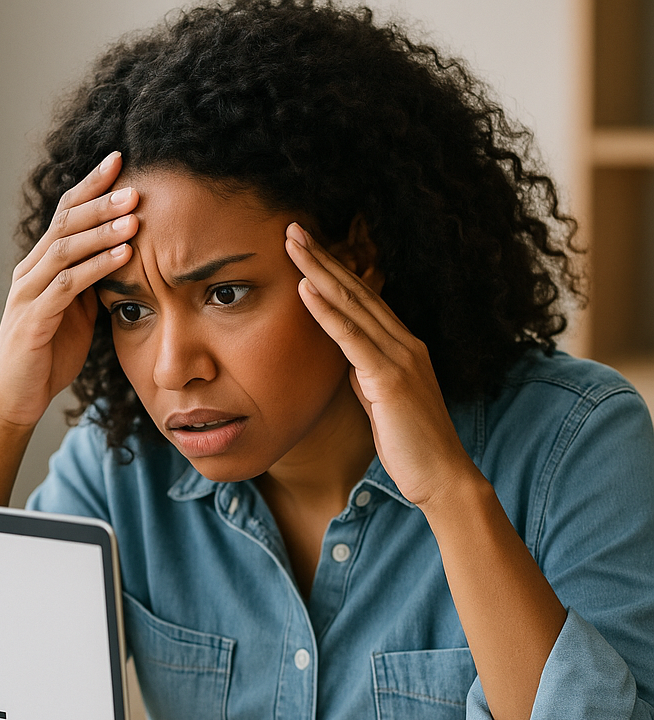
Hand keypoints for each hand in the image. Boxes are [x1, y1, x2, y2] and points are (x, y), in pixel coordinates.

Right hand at [0, 152, 138, 427]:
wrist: (14, 400)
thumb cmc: (46, 358)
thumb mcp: (76, 315)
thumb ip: (91, 286)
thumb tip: (122, 261)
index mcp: (40, 268)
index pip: (65, 215)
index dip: (91, 187)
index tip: (120, 161)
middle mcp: (30, 272)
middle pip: (65, 223)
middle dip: (100, 200)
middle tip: (135, 183)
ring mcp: (28, 294)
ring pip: (66, 249)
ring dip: (102, 230)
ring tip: (135, 214)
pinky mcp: (34, 320)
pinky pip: (68, 286)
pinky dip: (97, 267)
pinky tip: (122, 255)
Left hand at [284, 223, 476, 508]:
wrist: (442, 477)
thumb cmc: (411, 445)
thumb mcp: (381, 401)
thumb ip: (366, 375)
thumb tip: (346, 359)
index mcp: (402, 347)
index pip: (363, 299)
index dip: (335, 270)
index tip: (308, 248)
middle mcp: (405, 343)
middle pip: (357, 289)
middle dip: (324, 256)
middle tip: (293, 227)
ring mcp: (400, 357)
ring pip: (353, 304)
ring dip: (320, 271)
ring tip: (293, 243)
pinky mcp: (390, 378)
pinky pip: (352, 338)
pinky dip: (327, 312)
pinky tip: (305, 289)